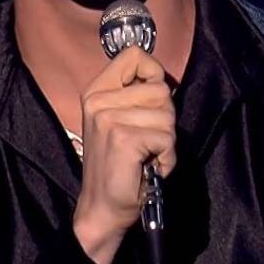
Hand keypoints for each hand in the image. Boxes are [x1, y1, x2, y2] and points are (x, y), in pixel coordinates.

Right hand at [71, 47, 176, 263]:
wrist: (101, 208)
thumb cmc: (117, 167)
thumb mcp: (120, 122)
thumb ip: (136, 96)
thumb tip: (164, 80)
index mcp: (96, 91)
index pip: (134, 55)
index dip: (153, 73)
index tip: (150, 100)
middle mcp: (98, 101)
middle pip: (160, 89)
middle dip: (164, 119)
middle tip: (146, 142)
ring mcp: (108, 118)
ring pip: (167, 115)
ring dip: (166, 141)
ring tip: (146, 156)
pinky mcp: (123, 138)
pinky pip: (166, 138)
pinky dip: (167, 157)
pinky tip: (149, 167)